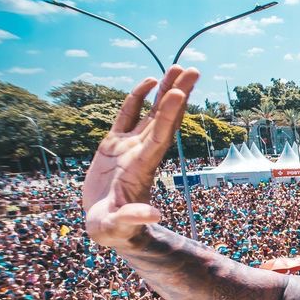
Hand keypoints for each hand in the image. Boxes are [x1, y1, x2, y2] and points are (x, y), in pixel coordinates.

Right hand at [82, 66, 200, 247]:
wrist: (107, 229)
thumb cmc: (114, 232)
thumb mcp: (120, 228)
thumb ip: (134, 219)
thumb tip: (154, 214)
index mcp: (142, 168)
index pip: (159, 136)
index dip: (168, 115)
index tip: (179, 92)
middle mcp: (141, 153)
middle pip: (163, 118)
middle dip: (177, 94)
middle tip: (192, 69)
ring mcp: (129, 147)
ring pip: (150, 112)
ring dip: (164, 91)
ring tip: (177, 68)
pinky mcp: (113, 146)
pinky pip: (127, 116)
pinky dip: (137, 98)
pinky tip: (149, 81)